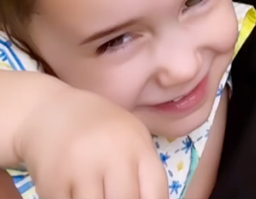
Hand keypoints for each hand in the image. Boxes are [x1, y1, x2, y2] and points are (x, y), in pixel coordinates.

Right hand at [17, 85, 166, 198]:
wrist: (51, 112)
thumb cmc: (99, 128)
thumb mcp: (132, 138)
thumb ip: (141, 170)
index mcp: (138, 145)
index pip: (157, 191)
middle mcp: (113, 155)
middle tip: (113, 195)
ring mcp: (81, 169)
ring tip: (97, 191)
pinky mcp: (52, 182)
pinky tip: (73, 192)